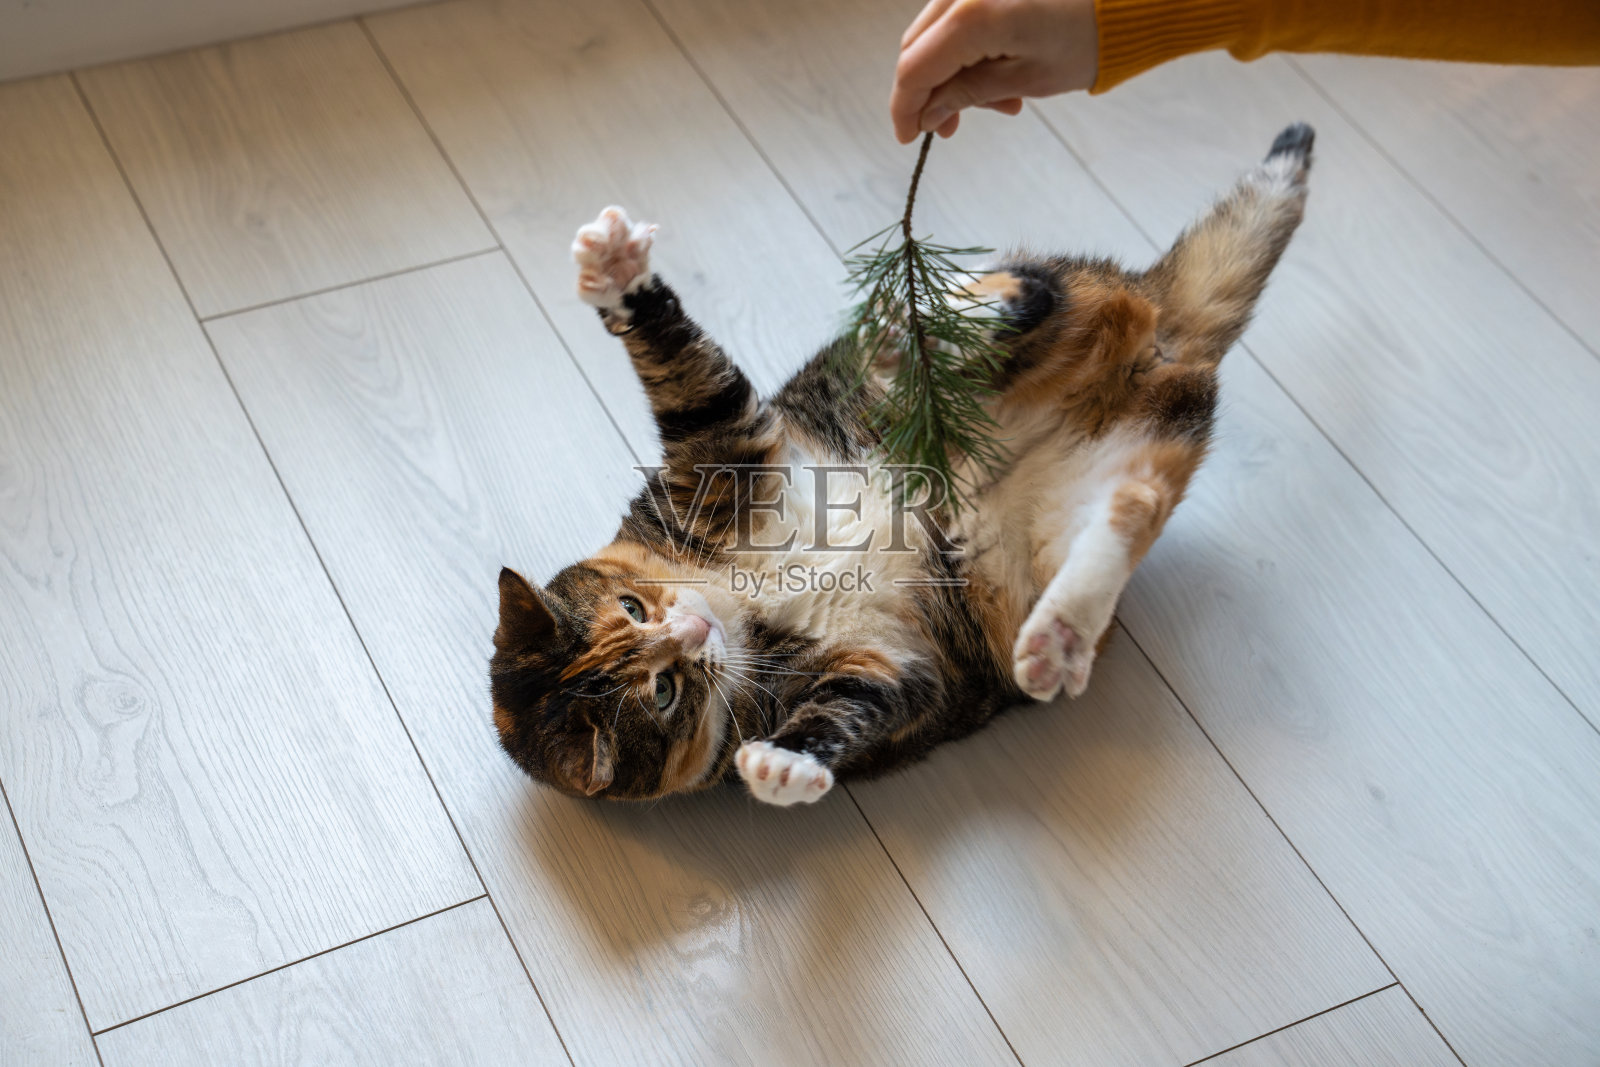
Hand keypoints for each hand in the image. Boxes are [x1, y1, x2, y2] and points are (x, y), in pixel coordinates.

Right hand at [890, 0, 1098, 143]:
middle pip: (917, 48)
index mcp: (971, 17)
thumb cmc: (1087, 39)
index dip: (905, 108)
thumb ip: (967, 95)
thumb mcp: (1025, 79)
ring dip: (951, 74)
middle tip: (950, 128)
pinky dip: (966, 52)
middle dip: (928, 93)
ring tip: (999, 103)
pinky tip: (998, 74)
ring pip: (934, 36)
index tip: (909, 138)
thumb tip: (929, 115)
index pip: (914, 69)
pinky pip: (956, 20)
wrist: (1126, 3)